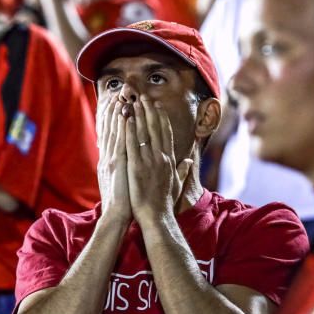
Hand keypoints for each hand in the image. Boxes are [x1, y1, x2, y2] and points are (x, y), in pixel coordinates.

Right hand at [96, 96, 131, 224]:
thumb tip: (128, 159)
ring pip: (114, 132)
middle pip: (110, 130)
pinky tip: (125, 116)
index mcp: (110, 161)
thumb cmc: (124, 202)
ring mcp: (112, 161)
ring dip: (117, 114)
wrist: (116, 217)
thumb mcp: (122, 181)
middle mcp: (108, 158)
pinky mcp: (118, 166)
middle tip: (118, 93)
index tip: (117, 103)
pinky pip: (121, 143)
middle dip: (113, 111)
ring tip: (121, 97)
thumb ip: (125, 168)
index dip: (113, 119)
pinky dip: (122, 128)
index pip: (111, 135)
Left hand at [125, 96, 192, 224]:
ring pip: (144, 133)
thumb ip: (182, 170)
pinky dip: (129, 130)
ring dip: (139, 115)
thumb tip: (188, 161)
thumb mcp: (177, 184)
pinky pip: (132, 144)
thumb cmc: (165, 203)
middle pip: (155, 129)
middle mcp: (161, 157)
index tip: (156, 107)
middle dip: (149, 111)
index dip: (161, 118)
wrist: (157, 217)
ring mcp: (149, 161)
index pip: (166, 134)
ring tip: (133, 102)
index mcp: (169, 160)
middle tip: (143, 97)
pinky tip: (125, 119)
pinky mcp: (137, 167)